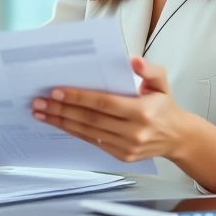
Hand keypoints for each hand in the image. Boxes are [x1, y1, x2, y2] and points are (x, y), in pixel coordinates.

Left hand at [30, 56, 187, 162]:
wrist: (178, 137)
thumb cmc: (165, 105)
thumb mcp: (162, 82)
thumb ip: (149, 69)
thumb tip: (132, 60)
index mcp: (142, 112)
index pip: (104, 103)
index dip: (79, 98)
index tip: (56, 91)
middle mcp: (134, 132)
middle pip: (90, 119)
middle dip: (61, 110)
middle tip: (38, 102)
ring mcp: (126, 147)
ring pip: (87, 132)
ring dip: (61, 122)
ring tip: (41, 113)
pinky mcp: (121, 156)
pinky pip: (92, 141)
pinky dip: (73, 132)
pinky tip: (58, 123)